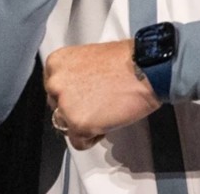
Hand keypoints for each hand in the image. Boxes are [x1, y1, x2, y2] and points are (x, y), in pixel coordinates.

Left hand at [44, 40, 160, 149]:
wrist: (147, 68)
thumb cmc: (127, 60)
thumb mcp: (90, 57)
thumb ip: (75, 74)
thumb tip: (75, 90)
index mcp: (57, 63)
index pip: (53, 89)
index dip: (71, 95)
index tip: (84, 95)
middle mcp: (55, 83)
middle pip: (57, 108)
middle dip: (76, 109)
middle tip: (97, 103)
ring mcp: (65, 104)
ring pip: (66, 126)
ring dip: (84, 124)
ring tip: (105, 111)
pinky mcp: (78, 124)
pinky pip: (79, 142)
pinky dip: (93, 137)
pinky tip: (108, 121)